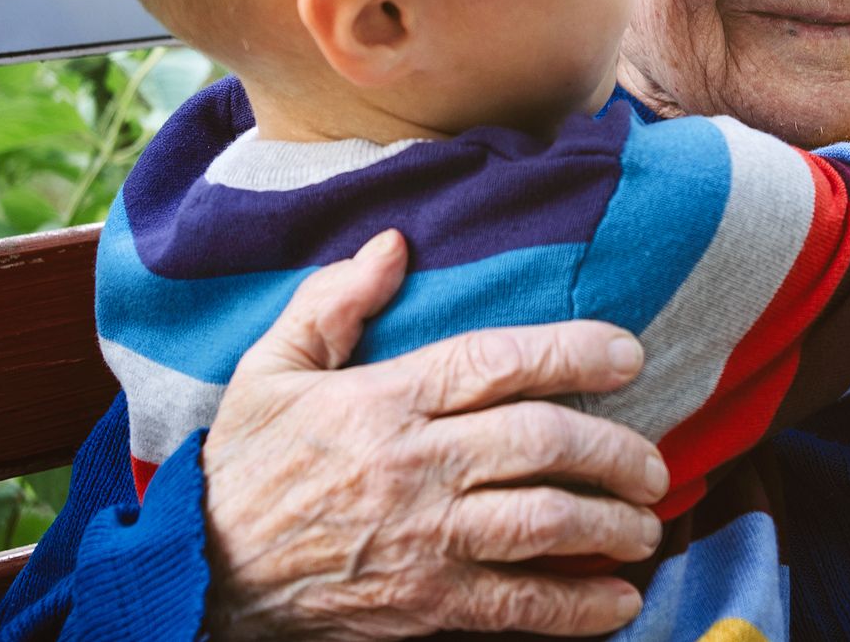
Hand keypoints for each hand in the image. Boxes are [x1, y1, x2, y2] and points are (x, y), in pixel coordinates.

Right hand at [202, 230, 667, 639]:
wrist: (195, 574)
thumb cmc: (241, 467)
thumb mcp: (270, 371)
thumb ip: (333, 303)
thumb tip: (394, 244)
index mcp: (384, 400)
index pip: (497, 363)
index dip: (574, 351)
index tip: (629, 356)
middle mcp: (416, 466)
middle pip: (543, 444)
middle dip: (616, 449)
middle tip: (653, 461)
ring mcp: (424, 540)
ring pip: (545, 523)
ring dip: (612, 524)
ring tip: (648, 522)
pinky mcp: (424, 605)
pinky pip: (518, 606)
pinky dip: (578, 607)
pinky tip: (620, 601)